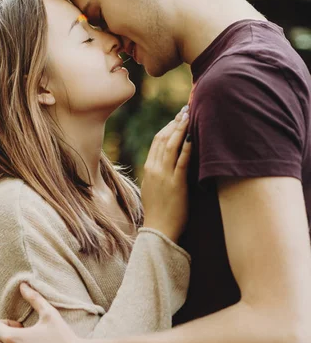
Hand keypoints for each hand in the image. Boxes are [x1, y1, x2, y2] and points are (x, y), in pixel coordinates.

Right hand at [141, 107, 190, 242]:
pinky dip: (187, 147)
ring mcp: (164, 176)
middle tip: (185, 111)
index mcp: (148, 169)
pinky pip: (181, 161)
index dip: (167, 127)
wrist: (159, 231)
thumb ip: (157, 174)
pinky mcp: (176, 184)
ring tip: (189, 117)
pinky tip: (193, 137)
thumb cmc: (159, 213)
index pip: (156, 141)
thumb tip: (166, 163)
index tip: (177, 118)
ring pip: (171, 146)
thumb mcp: (153, 189)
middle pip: (163, 139)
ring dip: (181, 130)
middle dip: (175, 123)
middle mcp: (154, 169)